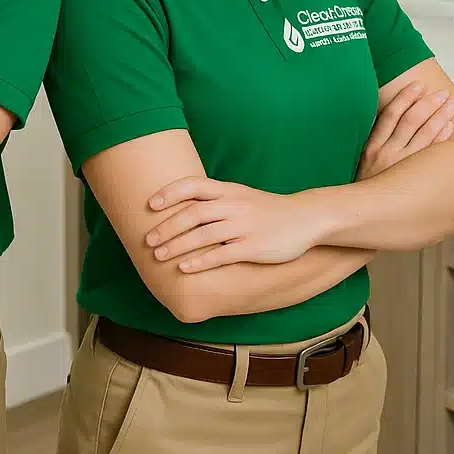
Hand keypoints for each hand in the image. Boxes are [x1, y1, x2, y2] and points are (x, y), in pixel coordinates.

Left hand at [144, 179, 328, 271]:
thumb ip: (214, 198)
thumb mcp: (240, 195)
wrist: (305, 218)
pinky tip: (184, 269)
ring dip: (177, 246)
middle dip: (167, 227)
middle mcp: (233, 205)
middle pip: (192, 213)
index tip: (150, 204)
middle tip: (148, 239)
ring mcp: (243, 226)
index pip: (192, 185)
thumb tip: (182, 205)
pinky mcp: (253, 247)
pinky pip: (221, 255)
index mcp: (227, 190)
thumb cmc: (266, 209)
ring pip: (202, 235)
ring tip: (159, 256)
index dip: (169, 193)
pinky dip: (200, 262)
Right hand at [358, 80, 453, 180]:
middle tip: (443, 94)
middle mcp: (386, 154)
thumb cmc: (366, 190)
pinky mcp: (411, 180)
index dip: (405, 97)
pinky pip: (429, 154)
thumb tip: (394, 123)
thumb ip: (378, 144)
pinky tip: (449, 129)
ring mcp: (400, 166)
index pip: (390, 114)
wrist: (360, 218)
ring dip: (439, 117)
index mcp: (372, 147)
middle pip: (410, 120)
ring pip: (422, 134)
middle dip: (428, 104)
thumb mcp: (365, 164)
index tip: (419, 85)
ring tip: (450, 105)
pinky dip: (440, 139)